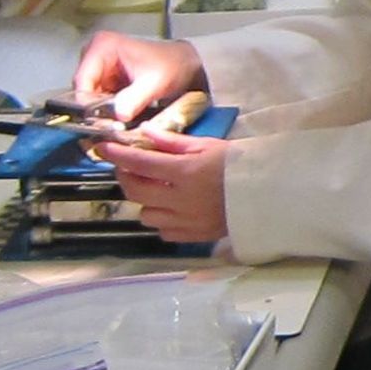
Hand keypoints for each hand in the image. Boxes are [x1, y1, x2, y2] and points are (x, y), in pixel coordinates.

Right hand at [72, 30, 206, 127]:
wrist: (186, 64)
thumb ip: (135, 98)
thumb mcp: (155, 83)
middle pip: (83, 89)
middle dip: (95, 108)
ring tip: (118, 120)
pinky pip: (98, 98)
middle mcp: (94, 53)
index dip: (87, 103)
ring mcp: (99, 65)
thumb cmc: (173, 66)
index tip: (100, 122)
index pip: (82, 81)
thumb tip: (119, 115)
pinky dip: (107, 108)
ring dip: (101, 110)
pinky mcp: (105, 77)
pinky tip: (120, 115)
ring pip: (89, 96)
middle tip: (111, 124)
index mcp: (102, 46)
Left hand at [97, 131, 235, 248]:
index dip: (117, 155)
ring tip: (156, 190)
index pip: (139, 163)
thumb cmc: (239, 164)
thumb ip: (172, 142)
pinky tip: (172, 208)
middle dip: (126, 176)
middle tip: (129, 167)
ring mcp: (185, 221)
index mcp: (185, 172)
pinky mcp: (193, 236)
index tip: (102, 148)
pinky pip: (163, 231)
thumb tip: (144, 133)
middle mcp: (180, 199)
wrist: (268, 193)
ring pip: (145, 214)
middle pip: (135, 191)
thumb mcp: (207, 146)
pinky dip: (161, 219)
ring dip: (144, 200)